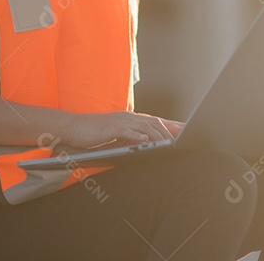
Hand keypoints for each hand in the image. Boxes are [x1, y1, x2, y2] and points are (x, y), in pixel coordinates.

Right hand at [63, 111, 184, 148]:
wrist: (75, 127)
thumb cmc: (97, 134)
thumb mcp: (119, 135)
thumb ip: (133, 138)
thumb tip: (149, 146)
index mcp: (133, 119)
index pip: (157, 121)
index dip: (173, 126)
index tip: (188, 131)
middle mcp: (129, 117)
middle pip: (155, 123)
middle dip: (171, 131)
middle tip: (184, 140)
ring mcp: (120, 121)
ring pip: (144, 127)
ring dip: (158, 136)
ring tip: (170, 144)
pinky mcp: (110, 128)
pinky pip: (126, 131)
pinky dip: (136, 135)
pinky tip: (145, 141)